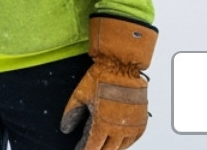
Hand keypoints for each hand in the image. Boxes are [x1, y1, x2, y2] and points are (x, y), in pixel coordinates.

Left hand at [60, 16, 157, 149]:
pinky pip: (134, 138)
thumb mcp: (80, 94)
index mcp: (102, 124)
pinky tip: (120, 141)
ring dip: (112, 148)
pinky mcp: (141, 120)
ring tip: (104, 147)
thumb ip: (71, 114)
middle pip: (108, 149)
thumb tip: (65, 128)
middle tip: (92, 148)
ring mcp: (132, 126)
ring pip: (122, 146)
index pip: (93, 146)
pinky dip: (126, 143)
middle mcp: (118, 129)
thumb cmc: (101, 77)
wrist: (121, 65)